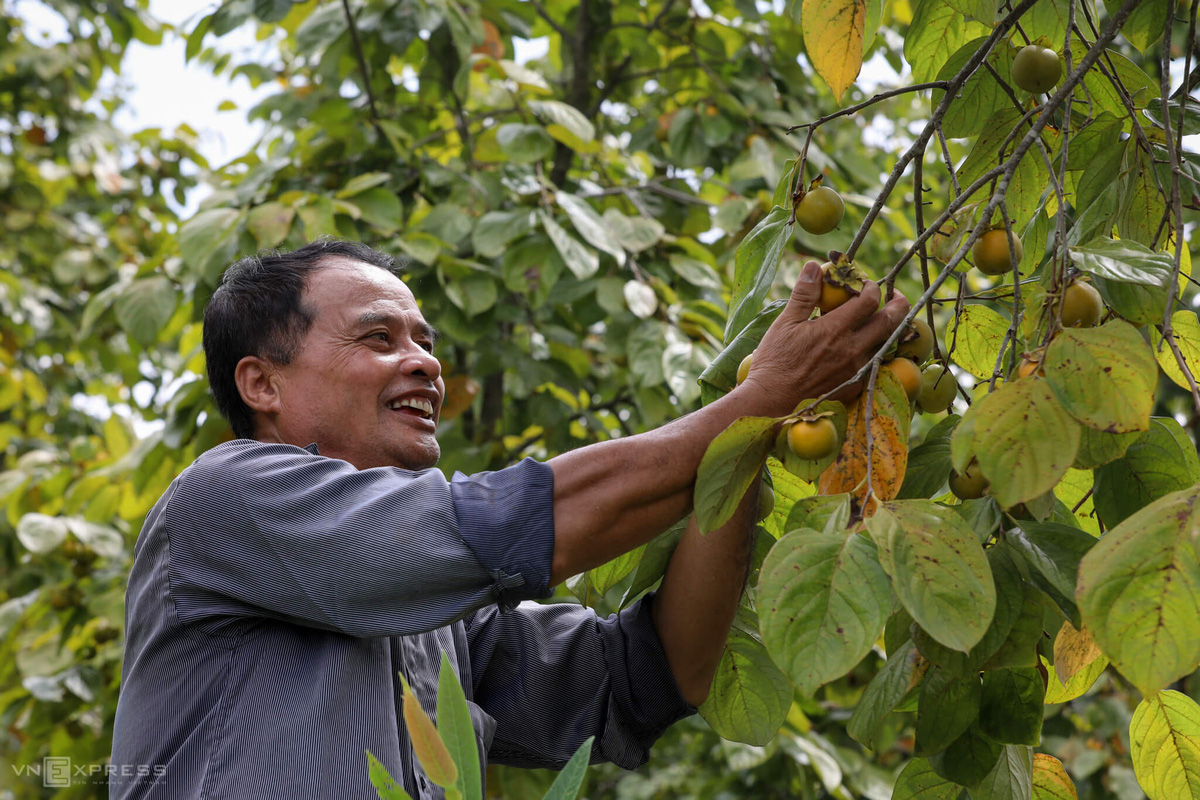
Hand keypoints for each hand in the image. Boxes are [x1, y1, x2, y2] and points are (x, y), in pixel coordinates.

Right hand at [738, 260, 909, 414]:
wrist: (771, 399)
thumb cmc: (775, 359)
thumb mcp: (785, 322)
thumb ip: (804, 294)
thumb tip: (813, 266)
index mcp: (835, 329)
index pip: (869, 300)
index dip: (872, 287)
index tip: (866, 285)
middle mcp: (852, 349)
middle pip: (890, 322)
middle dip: (898, 305)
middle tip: (895, 297)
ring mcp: (855, 370)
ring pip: (886, 344)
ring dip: (887, 330)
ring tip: (881, 321)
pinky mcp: (853, 386)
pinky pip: (874, 365)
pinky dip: (875, 352)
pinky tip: (864, 348)